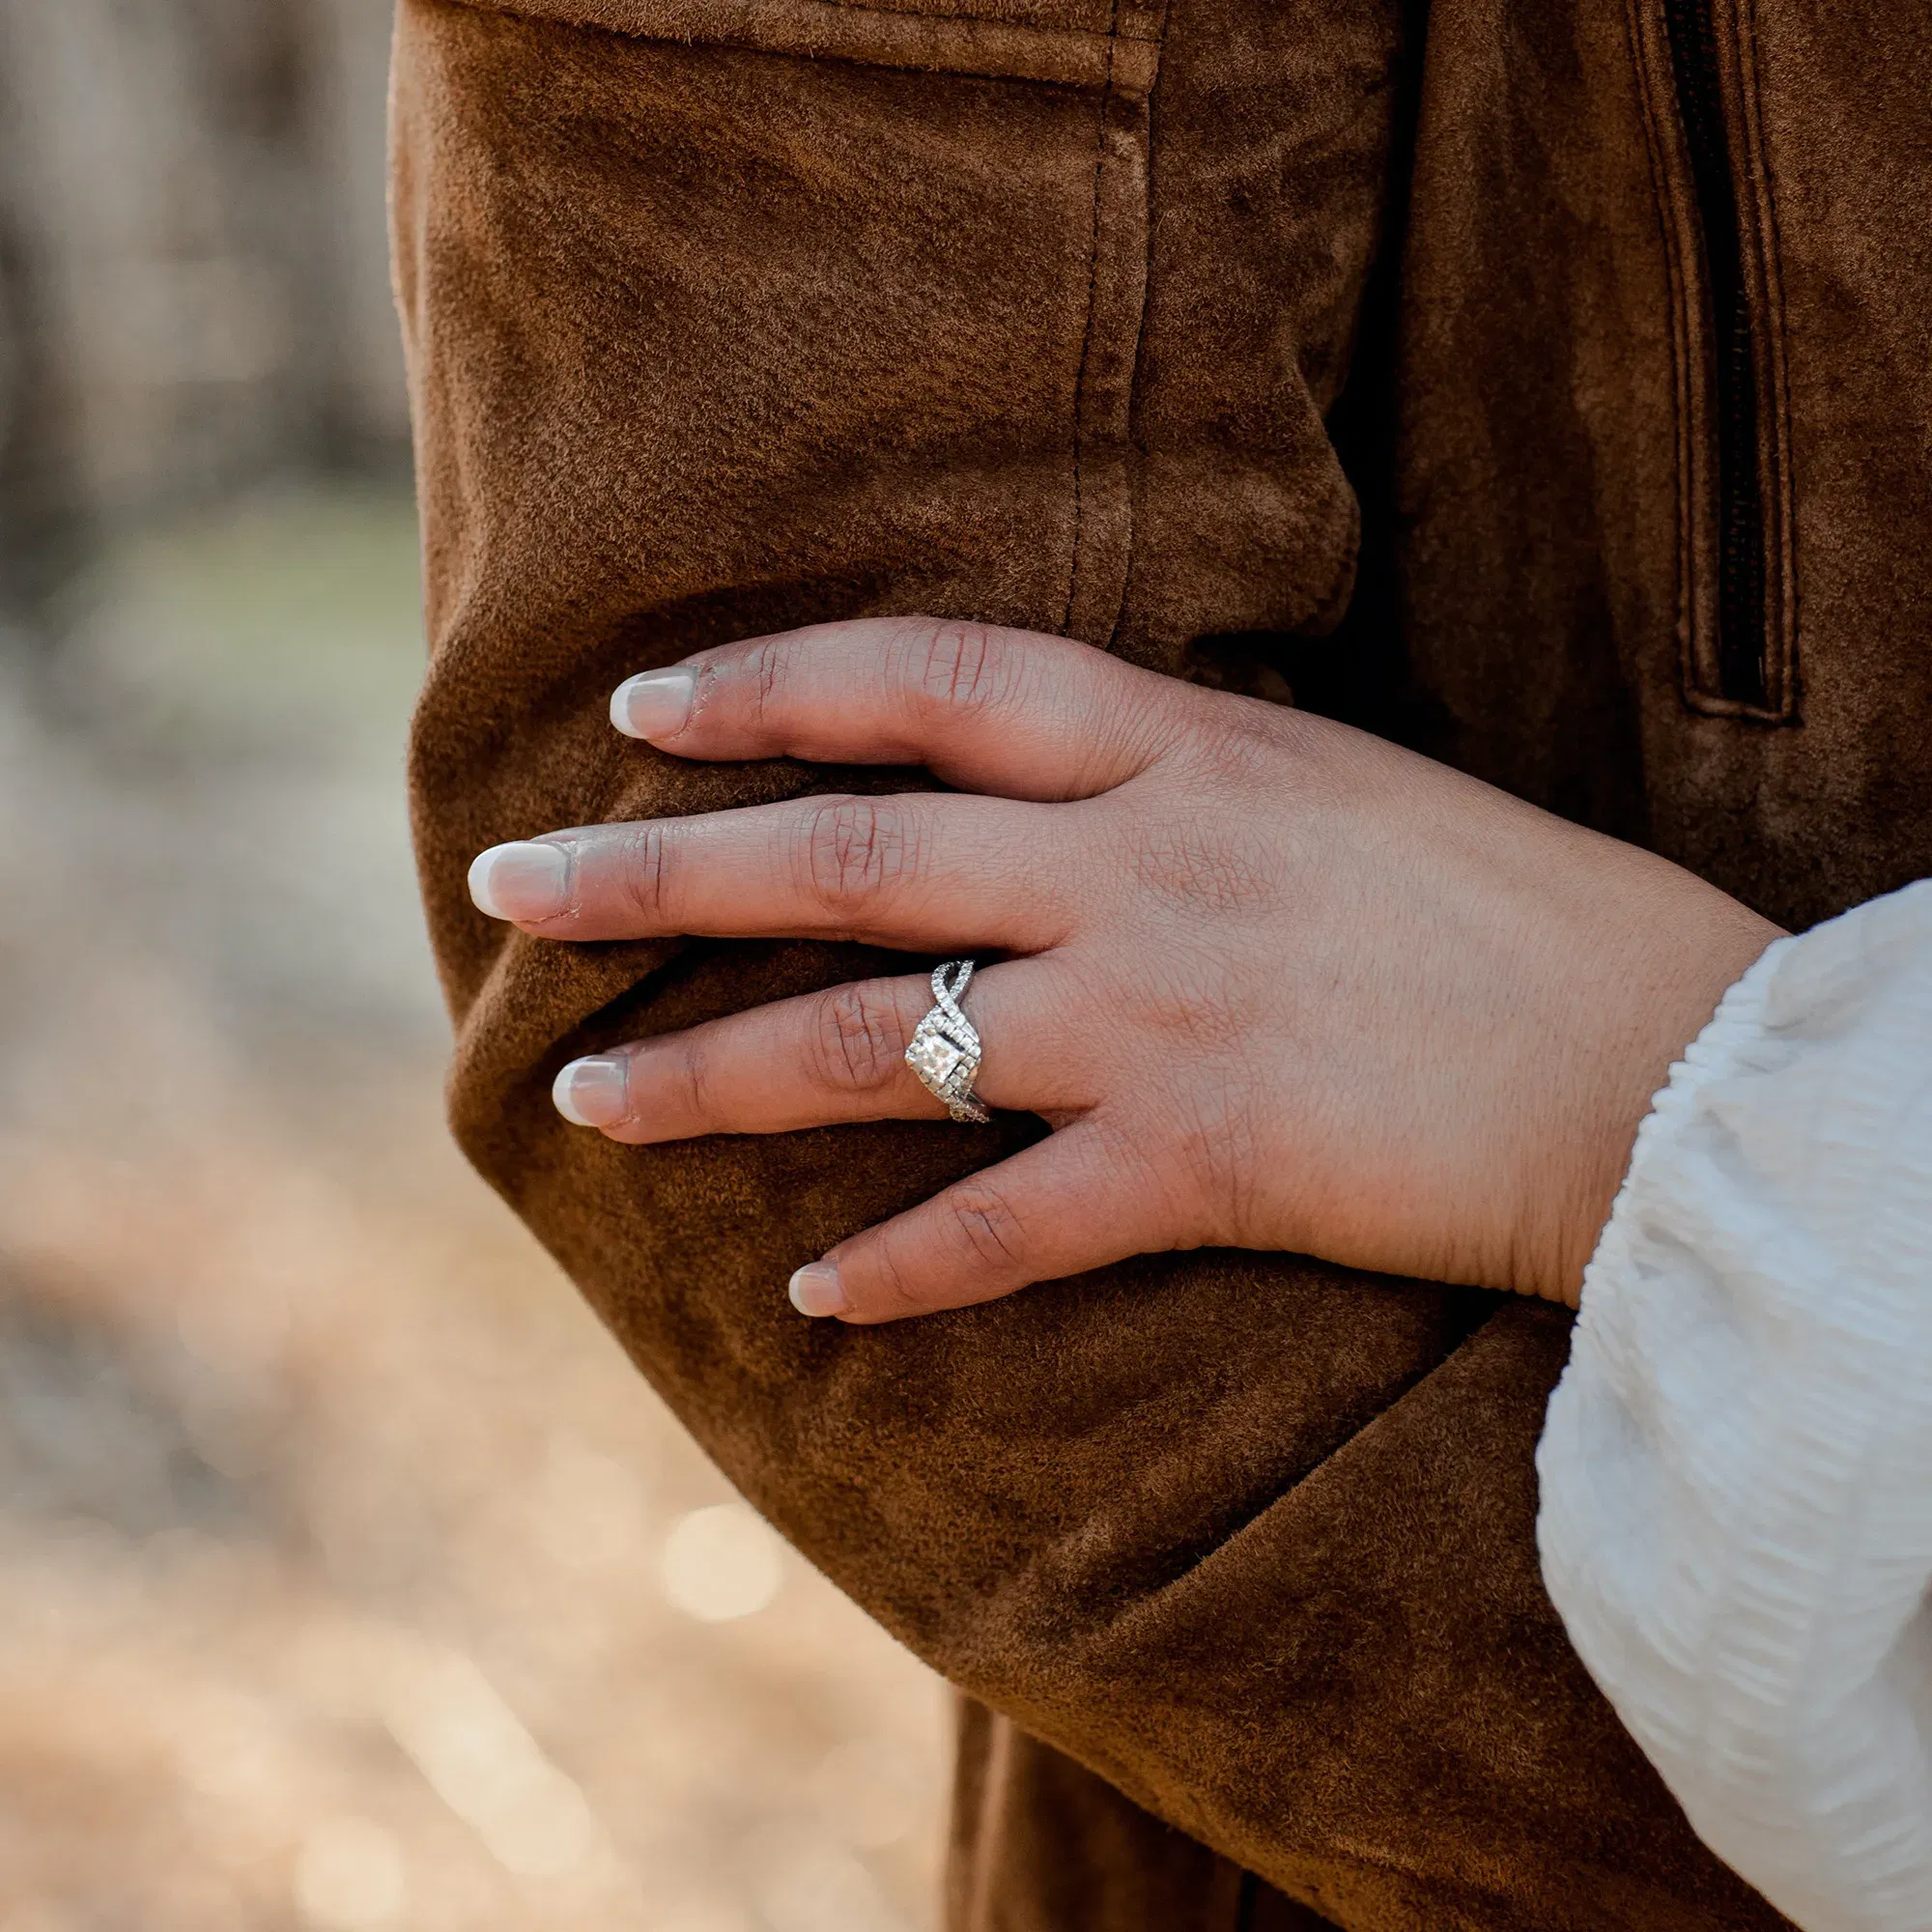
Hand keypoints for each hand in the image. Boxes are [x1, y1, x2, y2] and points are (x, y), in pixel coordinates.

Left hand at [465, 618, 1781, 1322]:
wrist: (1677, 1063)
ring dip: (714, 1078)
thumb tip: (1024, 803)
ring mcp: (1165, 1014)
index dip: (771, 681)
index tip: (641, 708)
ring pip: (878, 1041)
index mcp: (1189, 745)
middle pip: (849, 852)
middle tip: (513, 888)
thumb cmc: (1514, 914)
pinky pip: (1008, 1225)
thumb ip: (1172, 782)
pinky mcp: (1207, 1165)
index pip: (929, 675)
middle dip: (658, 873)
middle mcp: (1147, 863)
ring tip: (585, 1107)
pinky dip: (904, 1267)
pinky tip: (816, 1298)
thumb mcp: (1333, 786)